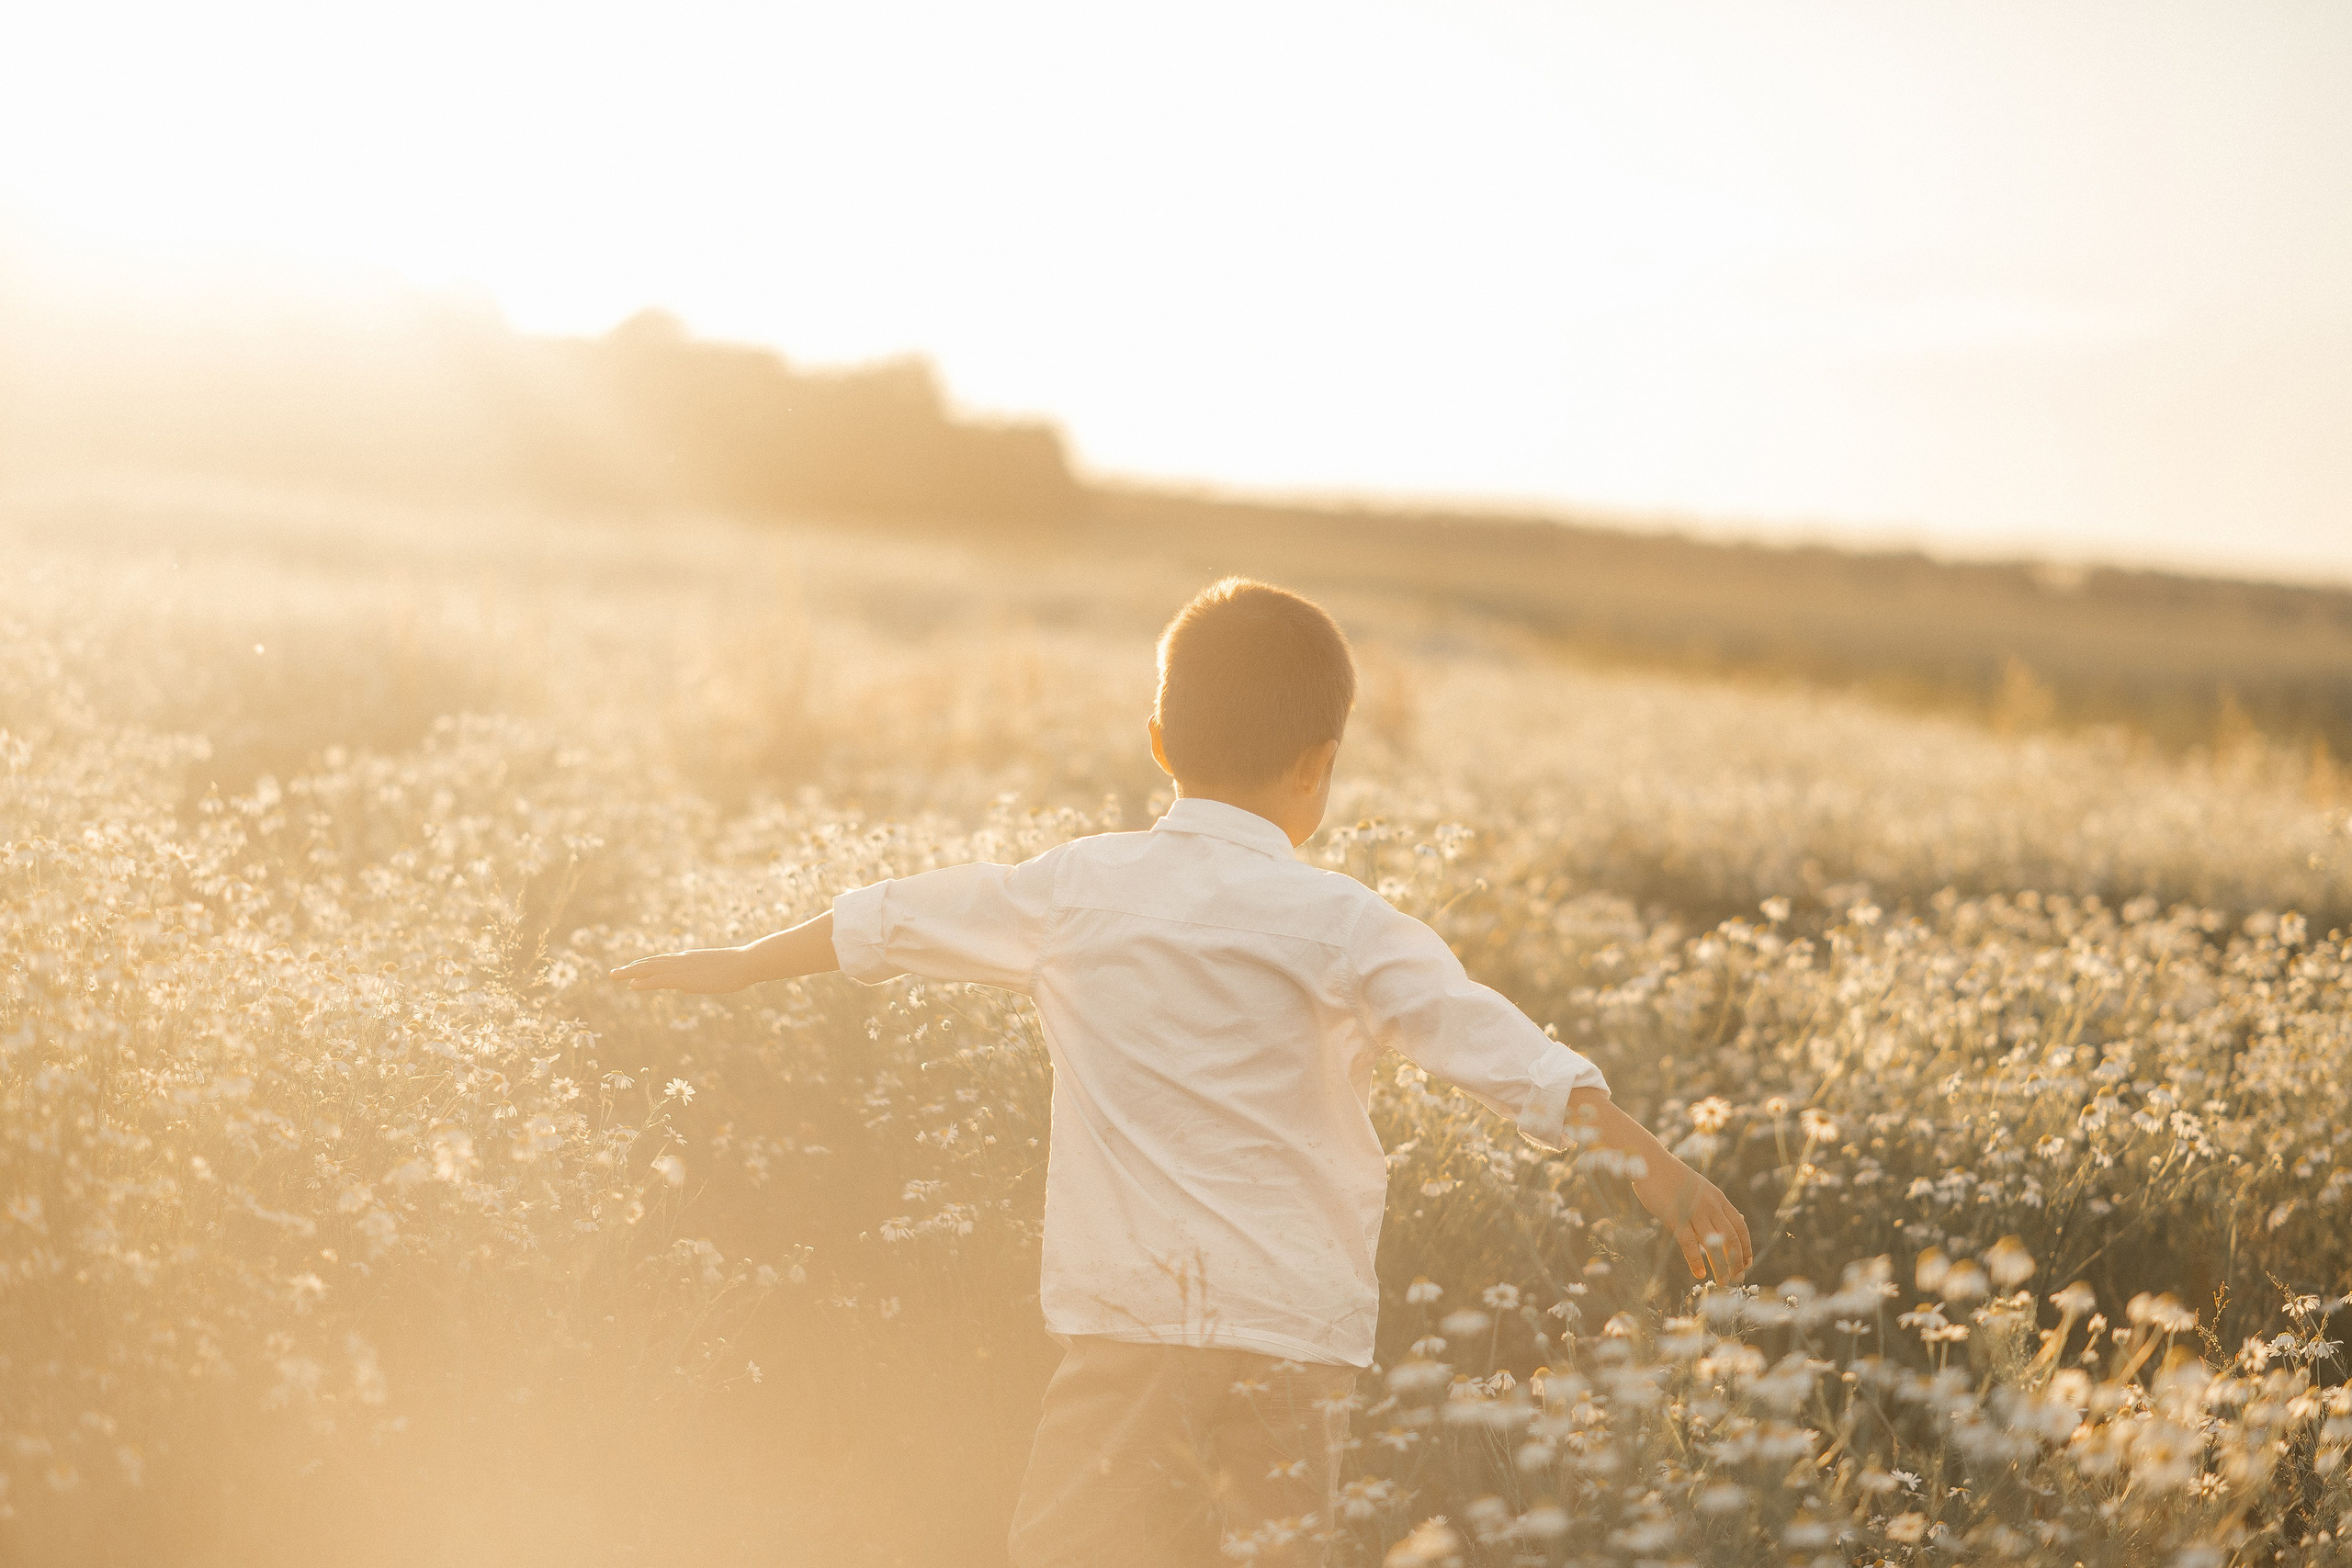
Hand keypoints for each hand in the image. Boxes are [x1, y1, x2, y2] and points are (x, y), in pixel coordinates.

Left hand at [609, 947, 757, 994]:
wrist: (745, 962)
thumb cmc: (737, 969)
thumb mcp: (713, 973)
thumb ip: (696, 979)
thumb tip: (686, 987)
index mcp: (688, 959)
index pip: (661, 961)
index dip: (644, 965)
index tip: (631, 969)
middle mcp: (681, 960)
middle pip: (650, 963)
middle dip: (631, 968)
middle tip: (613, 974)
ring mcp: (682, 968)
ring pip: (649, 969)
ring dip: (630, 973)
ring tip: (614, 976)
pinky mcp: (685, 978)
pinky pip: (660, 980)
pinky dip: (645, 982)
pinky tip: (632, 985)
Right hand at [1631, 1152, 1752, 1283]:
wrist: (1651, 1163)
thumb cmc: (1673, 1177)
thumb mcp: (1702, 1188)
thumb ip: (1717, 1205)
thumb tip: (1738, 1219)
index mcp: (1718, 1198)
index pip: (1740, 1226)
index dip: (1746, 1246)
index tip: (1747, 1263)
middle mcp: (1710, 1205)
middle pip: (1731, 1238)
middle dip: (1737, 1261)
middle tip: (1738, 1279)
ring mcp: (1693, 1211)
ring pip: (1714, 1244)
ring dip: (1721, 1266)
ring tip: (1723, 1282)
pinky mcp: (1675, 1217)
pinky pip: (1689, 1244)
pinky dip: (1696, 1261)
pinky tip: (1699, 1274)